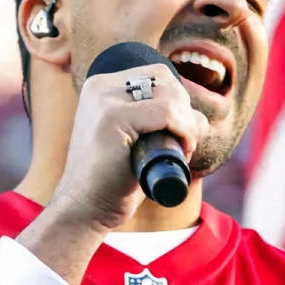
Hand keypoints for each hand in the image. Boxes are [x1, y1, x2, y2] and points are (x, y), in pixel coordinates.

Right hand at [49, 60, 204, 232]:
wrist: (84, 208)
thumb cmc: (113, 181)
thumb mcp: (132, 141)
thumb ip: (153, 121)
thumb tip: (199, 118)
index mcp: (102, 87)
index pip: (158, 76)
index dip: (178, 103)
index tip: (179, 135)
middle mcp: (101, 87)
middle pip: (167, 80)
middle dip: (185, 111)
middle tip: (182, 144)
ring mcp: (105, 100)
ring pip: (170, 95)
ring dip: (188, 123)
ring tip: (181, 150)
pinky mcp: (113, 118)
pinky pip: (167, 112)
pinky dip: (184, 130)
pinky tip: (182, 150)